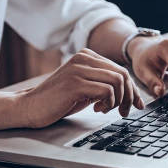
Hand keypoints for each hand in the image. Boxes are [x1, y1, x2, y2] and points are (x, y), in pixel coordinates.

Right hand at [18, 49, 143, 128]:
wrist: (30, 107)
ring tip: (108, 110)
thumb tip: (131, 94)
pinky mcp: (75, 83)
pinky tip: (97, 109)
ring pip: (118, 81)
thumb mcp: (85, 88)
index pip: (120, 69)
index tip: (136, 104)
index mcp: (87, 56)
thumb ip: (104, 85)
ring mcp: (79, 69)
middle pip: (123, 74)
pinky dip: (108, 103)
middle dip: (129, 96)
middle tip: (125, 111)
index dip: (133, 89)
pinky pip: (107, 91)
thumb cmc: (58, 100)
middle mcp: (84, 58)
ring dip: (119, 100)